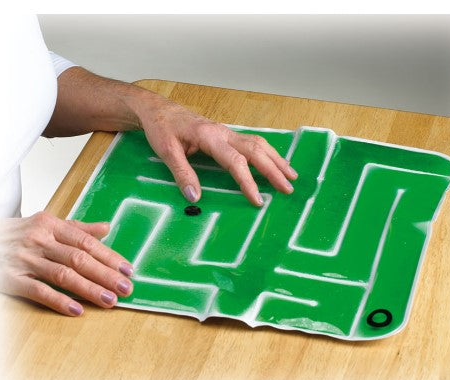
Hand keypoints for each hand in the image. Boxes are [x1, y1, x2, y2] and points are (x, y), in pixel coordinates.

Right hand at [0, 212, 133, 315]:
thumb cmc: (15, 234)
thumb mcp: (45, 224)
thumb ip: (77, 228)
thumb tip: (106, 228)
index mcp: (50, 226)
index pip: (86, 242)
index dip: (109, 257)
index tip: (127, 269)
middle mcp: (39, 241)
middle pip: (79, 259)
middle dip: (106, 274)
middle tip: (126, 287)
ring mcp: (24, 260)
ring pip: (63, 275)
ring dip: (89, 289)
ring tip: (109, 299)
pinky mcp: (10, 279)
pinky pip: (38, 291)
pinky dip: (59, 301)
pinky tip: (77, 310)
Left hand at [136, 95, 297, 205]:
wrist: (158, 109)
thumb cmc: (161, 128)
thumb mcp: (166, 151)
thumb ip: (182, 173)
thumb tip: (195, 197)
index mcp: (210, 137)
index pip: (235, 161)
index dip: (248, 182)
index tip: (258, 200)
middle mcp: (223, 133)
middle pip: (256, 150)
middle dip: (274, 170)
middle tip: (288, 188)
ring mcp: (227, 132)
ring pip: (259, 144)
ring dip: (276, 159)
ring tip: (291, 176)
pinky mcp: (227, 134)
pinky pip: (253, 142)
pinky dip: (268, 153)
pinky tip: (275, 161)